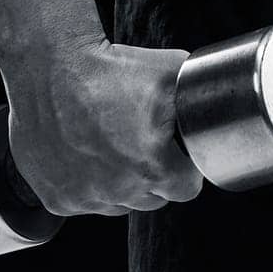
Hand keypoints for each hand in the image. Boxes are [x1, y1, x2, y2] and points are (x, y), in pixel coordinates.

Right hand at [1, 39, 203, 214]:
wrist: (50, 66)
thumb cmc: (110, 68)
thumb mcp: (170, 70)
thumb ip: (200, 94)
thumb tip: (222, 97)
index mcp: (153, 166)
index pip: (186, 189)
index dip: (187, 170)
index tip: (179, 154)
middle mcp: (119, 190)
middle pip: (153, 199)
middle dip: (155, 177)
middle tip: (143, 143)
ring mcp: (84, 197)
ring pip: (118, 204)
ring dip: (121, 184)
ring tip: (113, 146)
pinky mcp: (57, 198)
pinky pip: (84, 202)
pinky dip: (88, 185)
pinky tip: (86, 153)